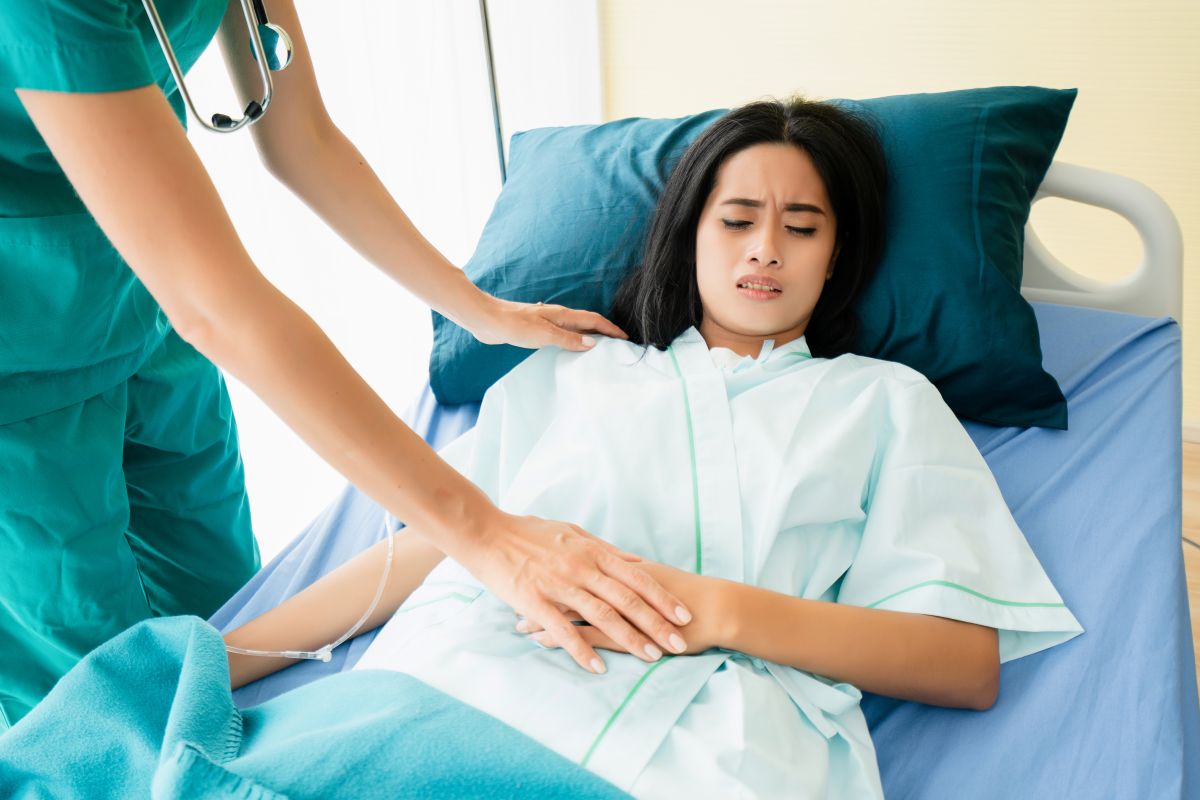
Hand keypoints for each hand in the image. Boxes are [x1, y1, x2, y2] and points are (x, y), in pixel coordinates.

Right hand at [458, 511, 692, 673]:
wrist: (486, 532)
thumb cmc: (530, 532)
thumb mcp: (573, 532)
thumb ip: (606, 549)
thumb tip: (638, 562)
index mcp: (592, 551)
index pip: (636, 577)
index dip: (662, 598)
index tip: (684, 616)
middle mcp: (580, 567)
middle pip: (626, 598)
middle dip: (656, 623)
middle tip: (678, 644)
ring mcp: (558, 584)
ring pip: (602, 614)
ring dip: (629, 638)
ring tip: (651, 657)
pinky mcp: (534, 600)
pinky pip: (563, 629)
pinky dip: (582, 649)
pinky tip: (598, 667)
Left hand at [464, 294, 627, 350]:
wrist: (487, 320)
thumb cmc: (514, 324)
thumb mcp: (544, 334)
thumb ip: (568, 339)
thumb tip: (592, 343)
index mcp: (562, 315)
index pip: (594, 320)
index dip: (611, 329)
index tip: (626, 338)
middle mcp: (558, 317)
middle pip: (587, 323)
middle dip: (604, 333)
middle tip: (618, 346)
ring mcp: (548, 323)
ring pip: (575, 330)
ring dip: (589, 338)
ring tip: (600, 351)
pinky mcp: (538, 331)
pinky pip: (563, 336)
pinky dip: (573, 342)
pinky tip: (571, 352)